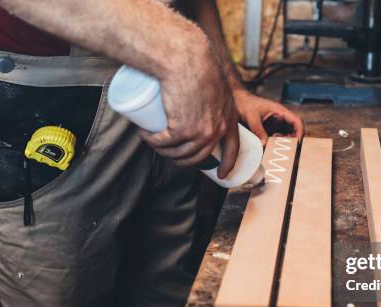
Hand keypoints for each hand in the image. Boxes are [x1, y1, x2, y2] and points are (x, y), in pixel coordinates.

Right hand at [140, 32, 238, 178]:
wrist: (187, 56)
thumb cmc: (198, 63)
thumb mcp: (215, 83)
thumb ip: (212, 95)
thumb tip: (200, 105)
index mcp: (229, 118)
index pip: (233, 149)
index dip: (228, 164)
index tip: (222, 175)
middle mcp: (217, 128)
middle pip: (199, 156)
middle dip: (182, 160)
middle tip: (168, 151)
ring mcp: (200, 131)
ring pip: (179, 152)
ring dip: (163, 151)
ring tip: (153, 139)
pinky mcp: (182, 128)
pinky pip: (165, 143)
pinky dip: (153, 142)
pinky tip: (147, 137)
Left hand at [232, 89, 304, 144]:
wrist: (235, 101)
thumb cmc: (244, 103)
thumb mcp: (251, 116)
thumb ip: (258, 130)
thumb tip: (265, 144)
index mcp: (280, 111)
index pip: (297, 121)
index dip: (300, 132)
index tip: (297, 143)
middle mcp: (280, 119)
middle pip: (293, 132)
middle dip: (291, 142)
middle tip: (282, 149)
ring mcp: (275, 126)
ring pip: (285, 138)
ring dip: (282, 145)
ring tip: (271, 146)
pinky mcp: (268, 132)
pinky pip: (275, 140)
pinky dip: (273, 146)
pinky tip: (266, 147)